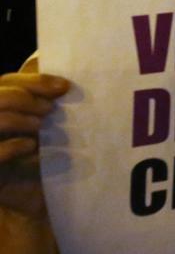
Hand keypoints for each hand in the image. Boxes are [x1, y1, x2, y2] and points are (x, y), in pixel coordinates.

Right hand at [0, 72, 68, 216]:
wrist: (38, 199)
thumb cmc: (43, 157)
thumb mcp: (44, 127)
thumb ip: (46, 104)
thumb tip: (64, 83)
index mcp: (1, 108)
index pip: (7, 82)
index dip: (35, 80)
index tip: (64, 86)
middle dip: (26, 98)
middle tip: (51, 109)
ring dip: (19, 118)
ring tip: (40, 126)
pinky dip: (13, 146)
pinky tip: (30, 147)